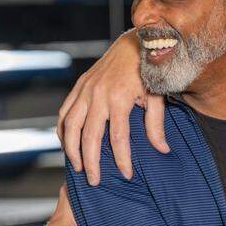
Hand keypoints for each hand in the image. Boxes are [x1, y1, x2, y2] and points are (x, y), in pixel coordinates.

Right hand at [57, 29, 168, 185]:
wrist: (134, 45)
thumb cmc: (148, 73)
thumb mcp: (157, 97)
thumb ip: (156, 125)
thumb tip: (162, 150)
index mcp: (120, 98)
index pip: (119, 137)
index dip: (122, 159)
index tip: (126, 175)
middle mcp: (98, 94)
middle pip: (90, 136)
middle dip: (91, 162)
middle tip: (94, 181)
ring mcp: (85, 90)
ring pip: (70, 125)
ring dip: (72, 149)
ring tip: (78, 168)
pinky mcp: (79, 87)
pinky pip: (64, 113)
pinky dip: (63, 131)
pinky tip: (67, 146)